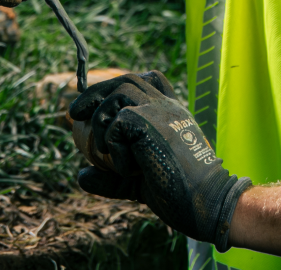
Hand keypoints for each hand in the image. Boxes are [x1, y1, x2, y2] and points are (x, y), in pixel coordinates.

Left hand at [69, 71, 251, 250]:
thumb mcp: (139, 183)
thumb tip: (81, 175)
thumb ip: (112, 177)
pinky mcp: (150, 123)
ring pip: (118, 95)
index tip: (98, 100)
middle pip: (128, 80)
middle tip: (74, 113)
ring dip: (100, 121)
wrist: (206, 200)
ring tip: (103, 152)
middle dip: (97, 92)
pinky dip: (112, 147)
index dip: (120, 84)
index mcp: (171, 114)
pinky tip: (129, 170)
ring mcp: (160, 111)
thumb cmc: (179, 194)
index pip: (150, 79)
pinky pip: (117, 125)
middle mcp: (167, 107)